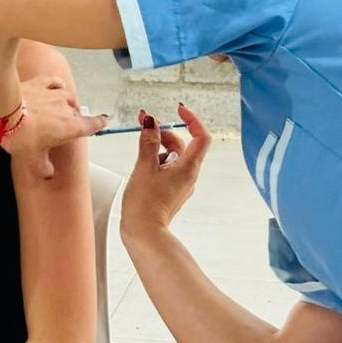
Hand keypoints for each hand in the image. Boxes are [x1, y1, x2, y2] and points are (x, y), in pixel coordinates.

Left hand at [3, 75, 107, 177]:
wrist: (5, 111)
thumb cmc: (22, 136)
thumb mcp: (33, 159)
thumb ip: (44, 167)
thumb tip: (48, 174)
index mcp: (70, 127)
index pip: (91, 125)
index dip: (99, 124)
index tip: (104, 122)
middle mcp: (67, 108)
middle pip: (76, 113)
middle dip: (72, 119)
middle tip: (62, 126)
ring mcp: (54, 93)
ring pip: (68, 96)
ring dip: (67, 102)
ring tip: (61, 107)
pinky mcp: (41, 83)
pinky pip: (55, 81)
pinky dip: (57, 85)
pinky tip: (56, 87)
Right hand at [120, 104, 211, 238]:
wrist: (143, 233)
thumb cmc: (145, 204)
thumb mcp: (144, 167)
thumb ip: (148, 142)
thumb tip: (151, 122)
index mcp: (188, 168)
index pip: (201, 137)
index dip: (192, 120)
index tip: (178, 109)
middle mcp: (188, 175)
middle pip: (182, 144)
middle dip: (164, 132)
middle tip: (144, 124)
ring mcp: (180, 184)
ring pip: (173, 156)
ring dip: (158, 146)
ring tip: (140, 148)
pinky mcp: (170, 191)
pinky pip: (167, 168)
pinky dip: (156, 160)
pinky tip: (141, 164)